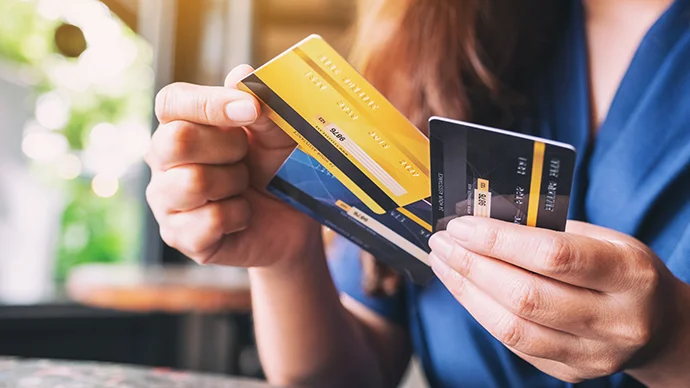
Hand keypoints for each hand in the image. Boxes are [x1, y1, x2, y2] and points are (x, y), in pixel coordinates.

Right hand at [146, 65, 320, 267]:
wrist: (292, 222)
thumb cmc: (278, 170)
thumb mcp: (279, 135)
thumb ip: (262, 106)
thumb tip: (241, 75)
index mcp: (182, 124)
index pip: (172, 102)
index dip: (210, 103)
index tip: (251, 110)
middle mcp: (164, 160)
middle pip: (175, 140)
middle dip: (227, 148)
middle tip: (247, 157)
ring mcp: (167, 200)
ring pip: (193, 182)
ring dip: (234, 184)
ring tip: (244, 188)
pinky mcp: (179, 236)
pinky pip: (208, 222)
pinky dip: (238, 217)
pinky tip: (242, 216)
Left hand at [429, 217, 688, 383]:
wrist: (659, 325)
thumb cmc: (622, 270)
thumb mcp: (603, 238)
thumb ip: (549, 230)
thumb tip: (483, 219)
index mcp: (628, 275)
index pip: (553, 256)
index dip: (498, 240)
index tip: (461, 225)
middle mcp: (615, 321)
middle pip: (525, 296)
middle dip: (471, 265)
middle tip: (442, 242)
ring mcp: (593, 354)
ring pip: (512, 327)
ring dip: (466, 291)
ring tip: (444, 263)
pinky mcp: (570, 372)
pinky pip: (513, 343)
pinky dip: (482, 312)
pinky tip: (465, 288)